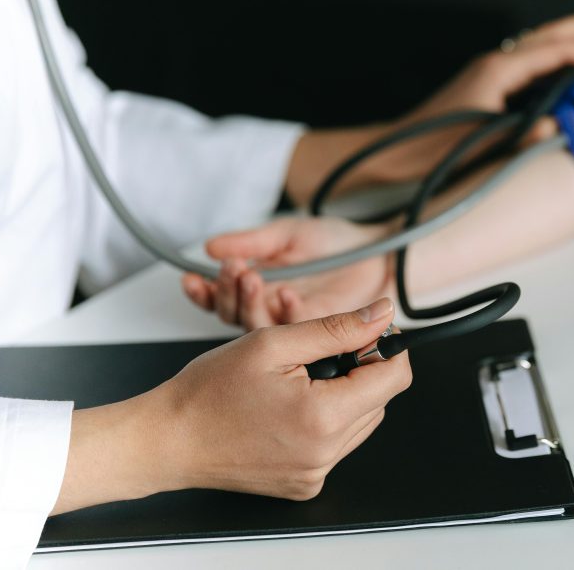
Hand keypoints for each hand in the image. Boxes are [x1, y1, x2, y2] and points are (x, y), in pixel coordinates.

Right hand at [53, 299, 411, 513]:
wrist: (168, 439)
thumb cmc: (208, 391)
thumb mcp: (274, 343)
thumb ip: (337, 328)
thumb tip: (383, 314)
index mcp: (323, 418)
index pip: (395, 378)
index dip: (386, 348)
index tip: (367, 332)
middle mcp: (325, 454)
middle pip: (379, 400)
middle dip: (359, 370)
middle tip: (315, 354)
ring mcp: (315, 474)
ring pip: (360, 421)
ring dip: (343, 395)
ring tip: (298, 381)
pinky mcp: (304, 484)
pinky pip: (336, 445)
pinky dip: (324, 421)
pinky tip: (289, 407)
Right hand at [182, 217, 393, 328]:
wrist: (379, 251)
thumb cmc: (337, 243)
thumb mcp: (289, 234)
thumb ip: (252, 242)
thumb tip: (211, 247)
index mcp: (260, 289)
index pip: (222, 298)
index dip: (206, 290)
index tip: (193, 277)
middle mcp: (273, 313)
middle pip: (235, 316)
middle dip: (227, 292)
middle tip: (234, 269)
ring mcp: (294, 329)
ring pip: (260, 329)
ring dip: (251, 303)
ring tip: (252, 276)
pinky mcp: (318, 338)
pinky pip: (296, 333)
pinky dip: (288, 312)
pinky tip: (287, 293)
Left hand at [284, 3, 573, 204]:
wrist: (392, 154)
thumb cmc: (427, 151)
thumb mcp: (480, 146)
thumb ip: (521, 136)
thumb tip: (557, 127)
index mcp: (496, 72)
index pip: (555, 54)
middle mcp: (493, 66)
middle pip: (548, 36)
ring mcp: (488, 74)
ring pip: (538, 47)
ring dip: (570, 37)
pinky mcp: (485, 87)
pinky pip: (529, 64)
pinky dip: (553, 58)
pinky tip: (563, 67)